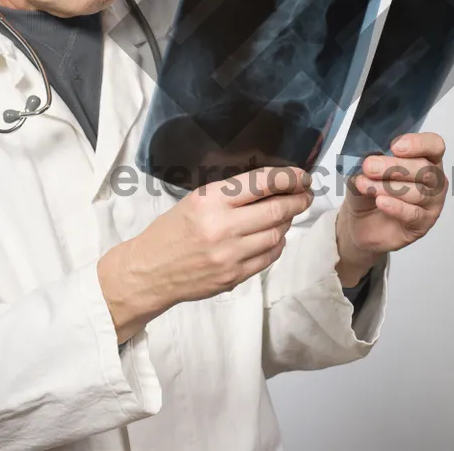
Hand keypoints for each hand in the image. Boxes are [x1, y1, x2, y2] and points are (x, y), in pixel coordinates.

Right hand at [98, 166, 313, 341]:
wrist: (149, 271)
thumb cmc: (171, 231)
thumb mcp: (195, 200)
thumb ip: (231, 194)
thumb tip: (270, 187)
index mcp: (210, 200)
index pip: (261, 183)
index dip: (288, 178)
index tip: (301, 176)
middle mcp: (222, 227)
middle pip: (276, 210)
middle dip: (297, 200)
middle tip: (304, 195)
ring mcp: (230, 255)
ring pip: (276, 234)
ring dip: (288, 222)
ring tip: (287, 214)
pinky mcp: (234, 277)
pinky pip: (269, 258)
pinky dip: (277, 244)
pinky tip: (274, 236)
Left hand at [335, 132, 447, 286]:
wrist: (361, 220)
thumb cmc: (370, 188)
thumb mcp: (366, 169)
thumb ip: (372, 161)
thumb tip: (370, 158)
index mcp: (425, 156)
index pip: (434, 145)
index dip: (418, 144)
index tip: (395, 146)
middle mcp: (434, 178)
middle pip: (425, 169)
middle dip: (394, 167)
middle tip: (369, 166)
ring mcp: (432, 202)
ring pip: (418, 192)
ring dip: (389, 188)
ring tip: (366, 186)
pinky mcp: (424, 223)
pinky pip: (414, 214)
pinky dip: (396, 207)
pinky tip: (381, 202)